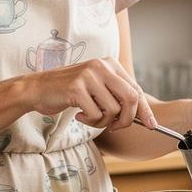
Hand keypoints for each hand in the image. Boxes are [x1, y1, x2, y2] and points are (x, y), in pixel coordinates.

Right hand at [21, 57, 156, 131]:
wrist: (38, 89)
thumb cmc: (69, 92)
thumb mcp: (97, 87)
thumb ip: (116, 96)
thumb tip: (144, 116)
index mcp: (110, 64)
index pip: (136, 89)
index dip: (145, 110)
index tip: (153, 126)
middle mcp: (102, 66)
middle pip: (131, 99)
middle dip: (127, 119)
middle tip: (115, 127)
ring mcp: (89, 76)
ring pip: (112, 110)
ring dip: (102, 122)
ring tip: (89, 117)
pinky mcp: (76, 88)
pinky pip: (95, 114)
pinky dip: (89, 121)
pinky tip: (78, 115)